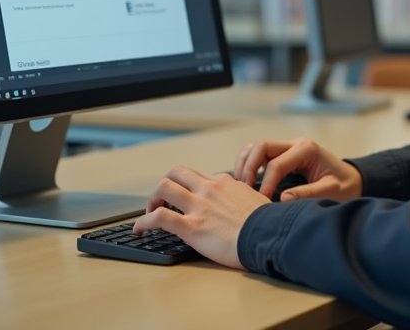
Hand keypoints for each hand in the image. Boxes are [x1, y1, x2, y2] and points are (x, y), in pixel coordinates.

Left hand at [132, 166, 269, 268]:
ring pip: (163, 187)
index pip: (199, 177)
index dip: (188, 187)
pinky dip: (143, 222)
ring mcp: (199, 206)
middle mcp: (209, 189)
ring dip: (152, 200)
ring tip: (149, 213)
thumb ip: (243, 197)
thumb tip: (244, 203)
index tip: (185, 199)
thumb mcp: (257, 200)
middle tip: (161, 200)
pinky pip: (159, 217)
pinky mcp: (191, 226)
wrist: (270, 236)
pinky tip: (140, 230)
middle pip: (176, 172)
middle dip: (164, 185)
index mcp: (225, 182)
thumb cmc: (268, 224)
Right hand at [233, 137, 363, 202]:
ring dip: (245, 163)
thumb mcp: (330, 191)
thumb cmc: (343, 186)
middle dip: (249, 167)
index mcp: (307, 150)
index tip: (262, 200)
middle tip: (245, 189)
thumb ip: (308, 193)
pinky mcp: (283, 155)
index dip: (266, 183)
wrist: (351, 180)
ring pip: (256, 147)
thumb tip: (282, 199)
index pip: (276, 163)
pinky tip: (246, 181)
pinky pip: (259, 154)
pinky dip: (248, 163)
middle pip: (261, 146)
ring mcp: (287, 147)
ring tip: (242, 185)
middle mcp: (295, 144)